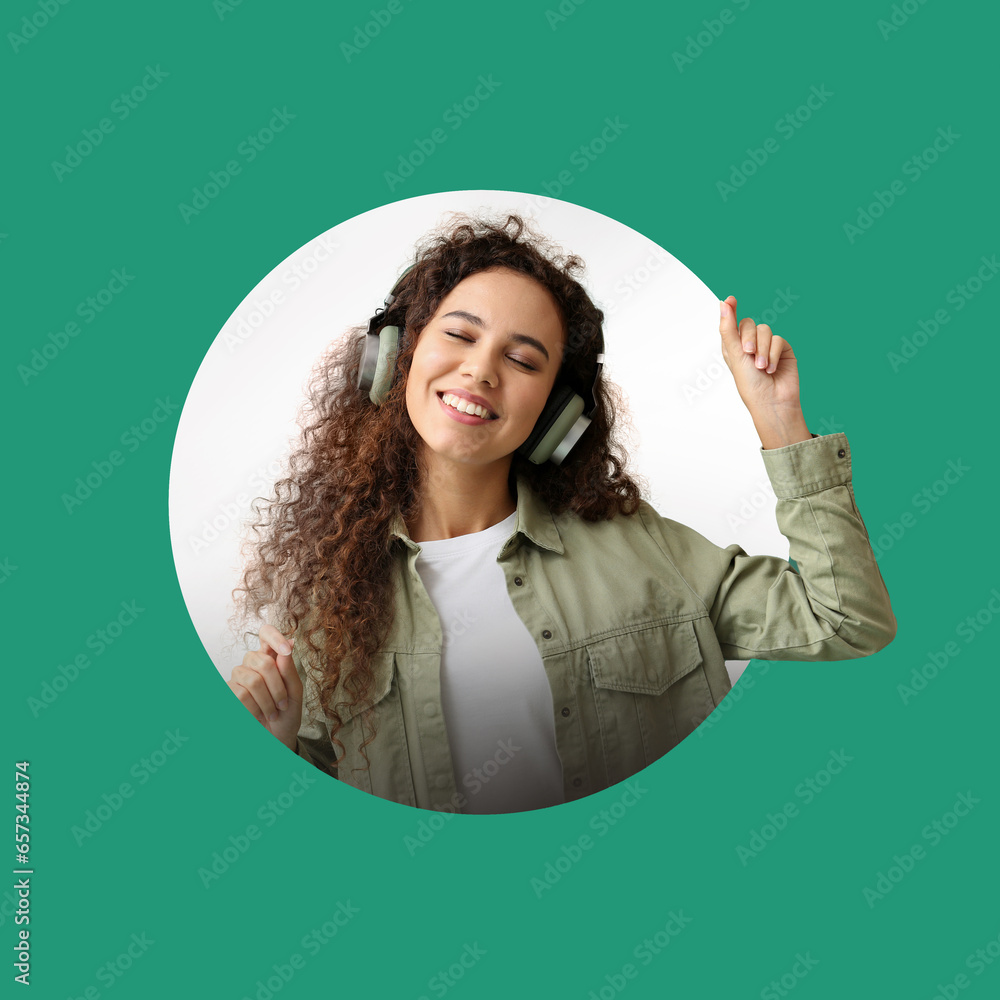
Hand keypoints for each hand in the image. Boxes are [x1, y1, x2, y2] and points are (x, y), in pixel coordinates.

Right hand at [228, 624, 302, 750]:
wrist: (275, 739)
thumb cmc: (287, 715)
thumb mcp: (295, 693)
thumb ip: (290, 669)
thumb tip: (289, 643)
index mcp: (271, 658)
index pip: (266, 633)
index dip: (274, 635)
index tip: (285, 649)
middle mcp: (252, 663)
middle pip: (263, 660)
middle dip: (278, 686)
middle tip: (283, 704)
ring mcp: (238, 677)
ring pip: (253, 680)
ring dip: (267, 701)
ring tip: (272, 714)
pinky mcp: (228, 692)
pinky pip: (241, 694)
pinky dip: (255, 708)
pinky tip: (258, 716)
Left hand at [718, 295, 801, 412]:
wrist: (771, 401)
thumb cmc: (749, 384)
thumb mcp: (735, 355)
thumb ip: (729, 328)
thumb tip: (723, 302)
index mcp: (733, 347)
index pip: (731, 324)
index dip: (731, 310)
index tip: (730, 299)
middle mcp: (750, 345)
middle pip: (749, 324)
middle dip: (749, 338)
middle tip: (748, 354)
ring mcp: (767, 347)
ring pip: (765, 330)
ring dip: (763, 349)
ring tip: (762, 367)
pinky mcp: (783, 350)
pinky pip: (779, 339)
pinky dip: (774, 354)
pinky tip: (772, 369)